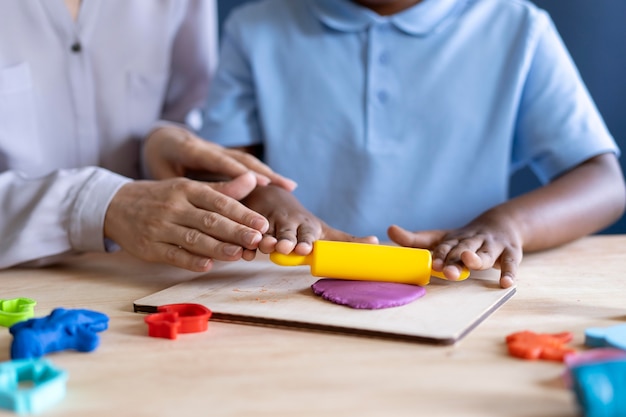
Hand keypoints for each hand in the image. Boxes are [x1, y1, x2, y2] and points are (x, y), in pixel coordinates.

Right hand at [104, 173, 269, 270]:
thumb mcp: (188, 187)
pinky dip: (191, 261)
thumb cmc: (161, 197)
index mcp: (187, 189)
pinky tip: (209, 265)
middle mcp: (174, 207)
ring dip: (218, 248)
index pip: (219, 201)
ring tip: (240, 254)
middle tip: (257, 240)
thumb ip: (222, 189)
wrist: (115, 206)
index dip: (242, 213)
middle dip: (236, 231)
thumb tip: (253, 179)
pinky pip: (173, 255)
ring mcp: (161, 228)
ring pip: (193, 239)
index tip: (262, 223)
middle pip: (210, 221)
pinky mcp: (150, 248)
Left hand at [142, 125, 296, 190]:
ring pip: (248, 161)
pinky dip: (265, 174)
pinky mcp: (227, 156)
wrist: (163, 140)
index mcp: (192, 149)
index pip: (218, 159)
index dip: (239, 170)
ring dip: (269, 173)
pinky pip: (248, 165)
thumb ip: (179, 186)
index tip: (258, 181)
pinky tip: (282, 185)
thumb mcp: (162, 172)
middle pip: (241, 159)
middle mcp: (212, 147)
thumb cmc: (161, 160)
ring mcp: (222, 151)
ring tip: (290, 187)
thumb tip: (193, 207)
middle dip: (264, 172)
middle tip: (285, 186)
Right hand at [243, 185, 377, 254]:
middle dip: (285, 240)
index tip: (306, 247)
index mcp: (306, 225)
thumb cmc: (302, 222)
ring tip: (261, 246)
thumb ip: (345, 240)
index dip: (306, 240)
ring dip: (262, 240)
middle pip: (285, 232)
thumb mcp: (323, 230)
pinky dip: (243, 244)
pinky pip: (245, 235)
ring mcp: (266, 222)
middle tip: (284, 248)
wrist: (271, 197)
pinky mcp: (248, 223)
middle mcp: (286, 222)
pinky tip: (241, 251)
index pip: (307, 233)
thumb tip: (375, 244)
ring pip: (264, 232)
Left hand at [387, 208, 522, 288]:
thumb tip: (389, 230)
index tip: (433, 264)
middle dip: (454, 259)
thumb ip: (416, 239)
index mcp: (454, 239)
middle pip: (463, 249)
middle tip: (446, 270)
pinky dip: (509, 273)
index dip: (439, 254)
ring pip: (485, 253)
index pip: (445, 246)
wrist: (501, 224)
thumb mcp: (440, 237)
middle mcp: (473, 240)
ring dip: (478, 259)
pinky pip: (511, 263)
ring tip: (470, 263)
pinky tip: (505, 283)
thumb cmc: (463, 239)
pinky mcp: (511, 252)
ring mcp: (493, 246)